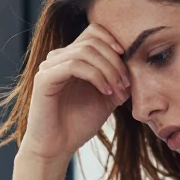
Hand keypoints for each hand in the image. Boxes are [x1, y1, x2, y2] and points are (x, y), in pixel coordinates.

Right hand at [20, 23, 131, 162]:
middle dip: (115, 61)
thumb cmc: (78, 124)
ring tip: (117, 90)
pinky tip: (104, 92)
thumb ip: (117, 77)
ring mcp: (49, 66)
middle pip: (93, 40)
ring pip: (86, 51)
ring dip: (108, 70)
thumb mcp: (106, 97)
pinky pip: (74, 65)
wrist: (57, 148)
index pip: (94, 31)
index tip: (128, 60)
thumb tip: (135, 63)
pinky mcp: (44, 78)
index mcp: (72, 57)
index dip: (114, 40)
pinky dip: (95, 76)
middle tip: (126, 84)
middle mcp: (59, 57)